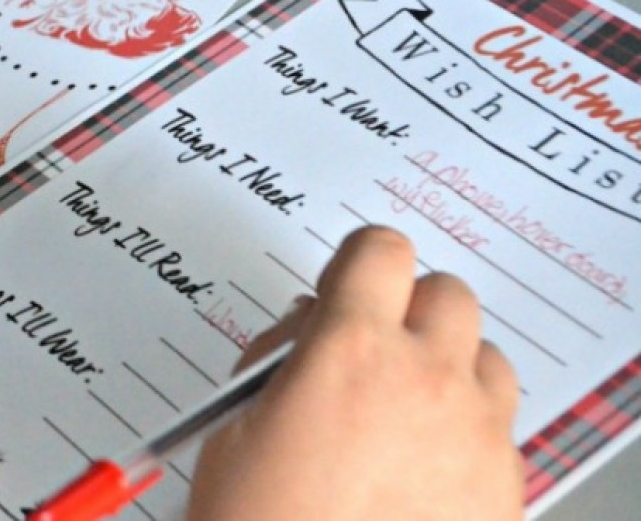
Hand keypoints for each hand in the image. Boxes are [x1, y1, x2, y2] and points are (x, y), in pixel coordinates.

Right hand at [188, 226, 523, 520]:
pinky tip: (423, 465)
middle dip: (406, 308)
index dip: (358, 263)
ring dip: (448, 364)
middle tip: (370, 348)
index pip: (381, 251)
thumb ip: (281, 350)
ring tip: (405, 408)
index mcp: (349, 352)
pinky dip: (468, 427)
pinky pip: (501, 425)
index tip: (345, 288)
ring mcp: (473, 436)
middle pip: (446, 294)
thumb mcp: (236, 422)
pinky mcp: (503, 487)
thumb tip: (314, 318)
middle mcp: (423, 380)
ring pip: (485, 355)